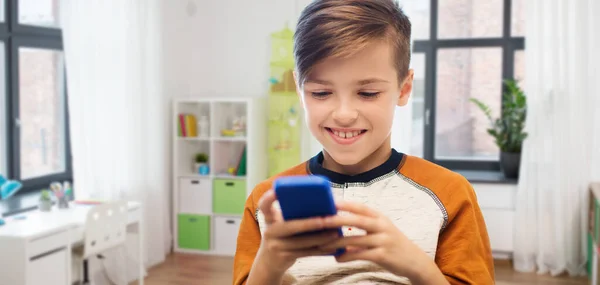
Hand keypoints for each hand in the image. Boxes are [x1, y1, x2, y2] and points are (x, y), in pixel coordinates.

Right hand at [252, 190, 339, 275]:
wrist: (269, 262)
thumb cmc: (282, 236)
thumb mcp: (281, 224)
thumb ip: (293, 215)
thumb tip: (323, 205)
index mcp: (269, 218)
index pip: (264, 205)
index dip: (269, 197)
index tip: (277, 190)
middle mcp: (270, 231)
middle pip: (289, 226)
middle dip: (309, 224)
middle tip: (325, 220)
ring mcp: (275, 246)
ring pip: (301, 242)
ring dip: (320, 238)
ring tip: (335, 233)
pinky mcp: (283, 257)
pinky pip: (305, 253)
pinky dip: (319, 250)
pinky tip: (332, 247)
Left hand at [318, 201, 447, 283]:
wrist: (415, 261)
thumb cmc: (392, 244)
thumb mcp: (380, 231)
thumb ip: (363, 227)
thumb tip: (339, 226)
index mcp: (380, 217)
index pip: (361, 207)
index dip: (345, 204)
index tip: (329, 201)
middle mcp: (382, 226)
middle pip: (357, 220)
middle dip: (337, 219)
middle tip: (320, 220)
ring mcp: (383, 240)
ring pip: (355, 239)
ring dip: (337, 242)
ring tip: (322, 244)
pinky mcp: (383, 255)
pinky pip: (361, 254)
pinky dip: (347, 256)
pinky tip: (337, 258)